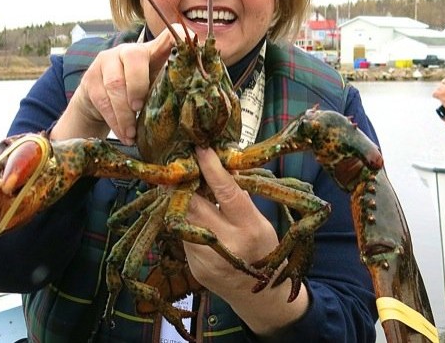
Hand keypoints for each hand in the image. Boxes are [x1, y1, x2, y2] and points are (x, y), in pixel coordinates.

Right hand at [51, 24, 185, 144]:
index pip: (167, 36)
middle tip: (142, 109)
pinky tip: (124, 135)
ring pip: (115, 84)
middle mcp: (126, 50)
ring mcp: (105, 62)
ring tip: (133, 133)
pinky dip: (115, 121)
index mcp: (150, 51)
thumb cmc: (135, 94)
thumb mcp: (155, 88)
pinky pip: (102, 100)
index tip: (187, 50)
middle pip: (134, 58)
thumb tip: (198, 95)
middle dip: (139, 87)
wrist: (97, 103)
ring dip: (126, 113)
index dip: (178, 37)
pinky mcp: (89, 78)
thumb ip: (169, 86)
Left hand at [185, 147, 307, 335]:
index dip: (211, 169)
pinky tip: (191, 215)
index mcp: (249, 228)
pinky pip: (184, 235)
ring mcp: (207, 257)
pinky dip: (186, 220)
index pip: (227, 192)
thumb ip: (240, 197)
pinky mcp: (194, 267)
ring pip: (185, 219)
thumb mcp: (261, 222)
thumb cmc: (264, 251)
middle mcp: (227, 244)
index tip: (200, 150)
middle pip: (195, 204)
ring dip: (181, 200)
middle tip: (181, 164)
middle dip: (185, 182)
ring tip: (181, 185)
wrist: (258, 295)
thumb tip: (223, 166)